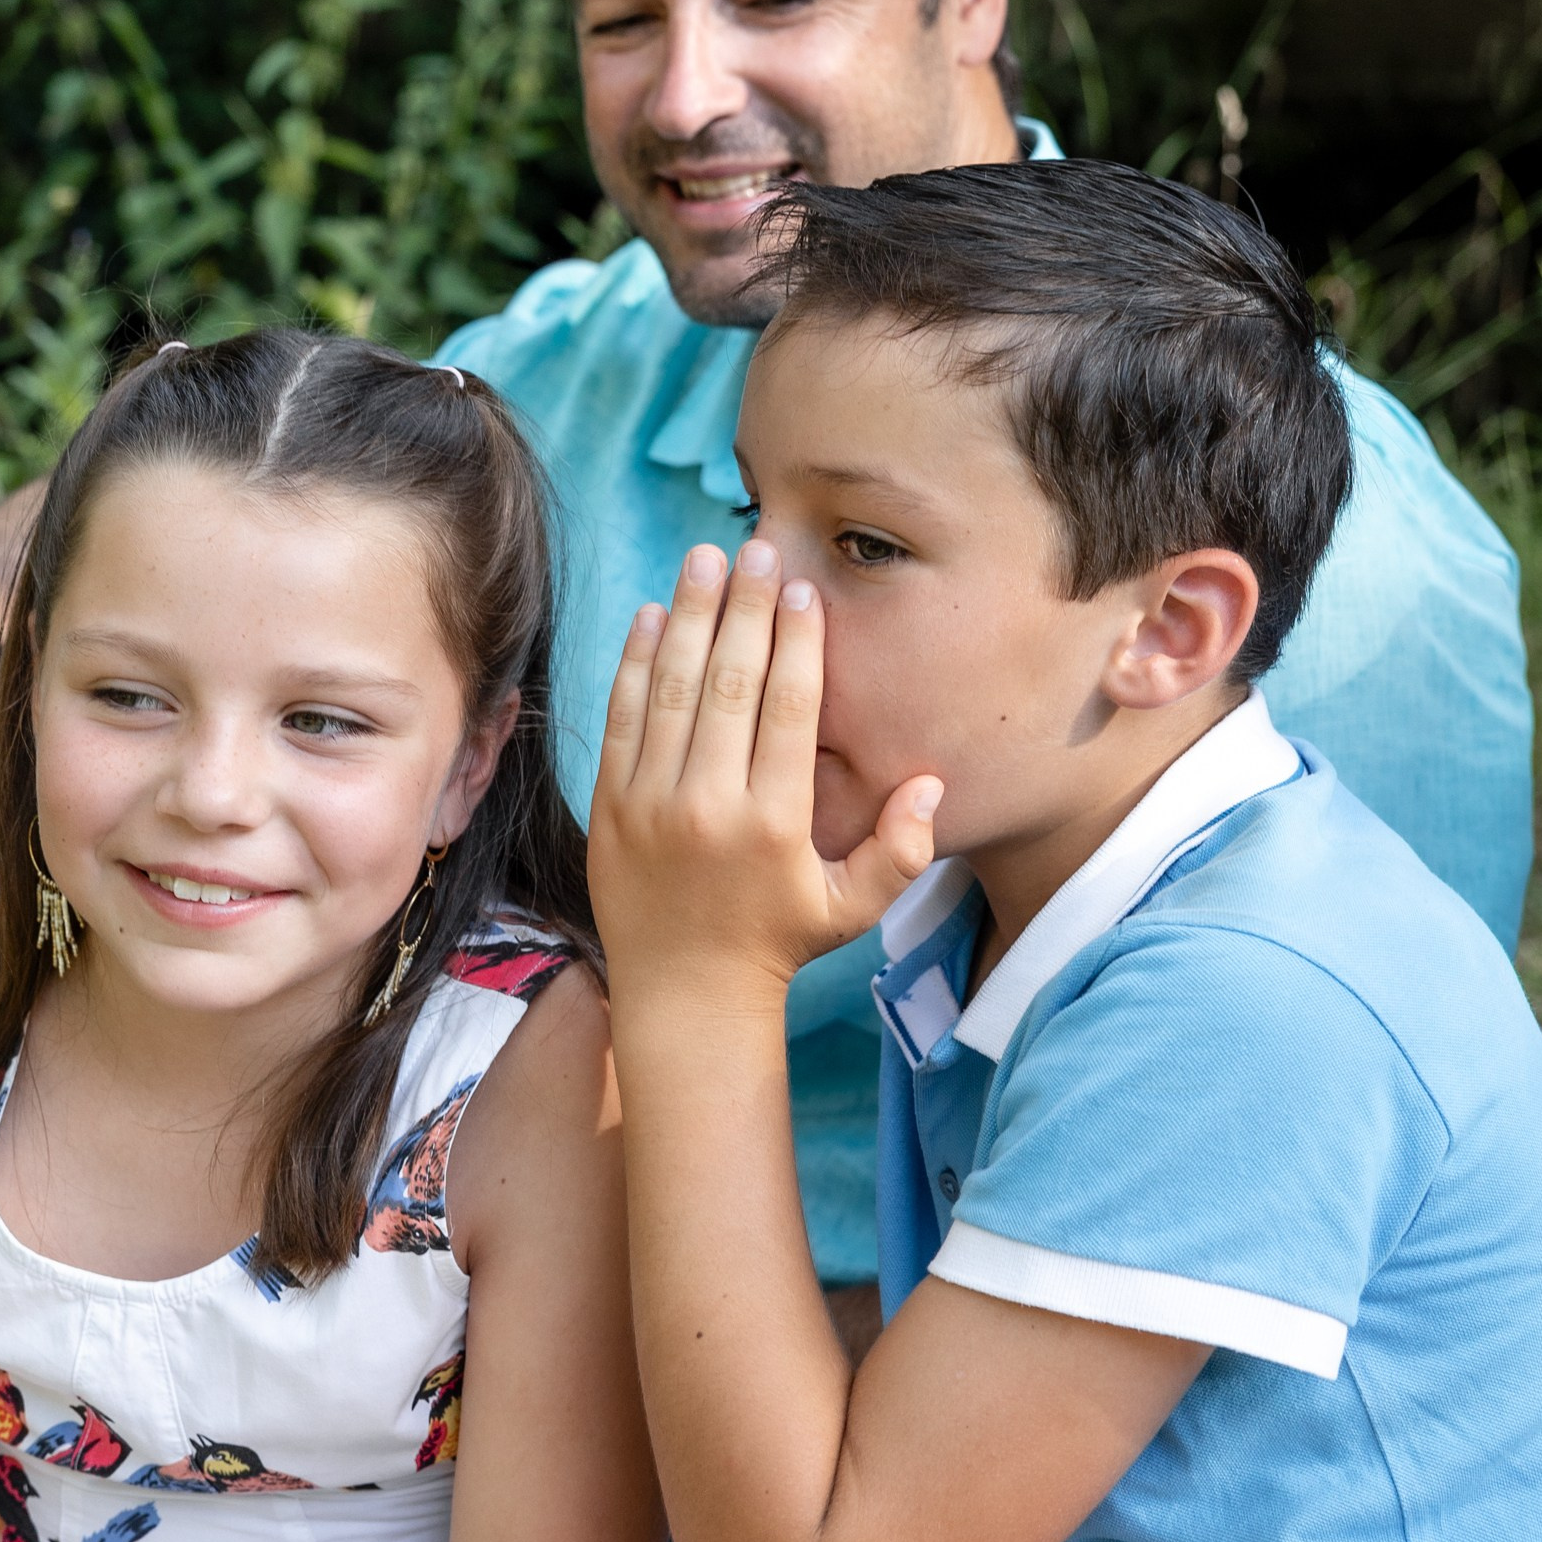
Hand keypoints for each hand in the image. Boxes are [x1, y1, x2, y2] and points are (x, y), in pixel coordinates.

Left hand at [590, 540, 941, 998]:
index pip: (787, 710)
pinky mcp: (611, 805)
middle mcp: (708, 805)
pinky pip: (624, 718)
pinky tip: (651, 614)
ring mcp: (651, 803)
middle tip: (757, 549)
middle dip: (745, 609)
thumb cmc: (778, 943)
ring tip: (705, 559)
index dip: (797, 643)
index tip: (804, 589)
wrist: (686, 993)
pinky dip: (634, 662)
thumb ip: (900, 849)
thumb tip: (929, 781)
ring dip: (689, 616)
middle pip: (728, 684)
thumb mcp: (853, 907)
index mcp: (773, 823)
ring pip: (671, 689)